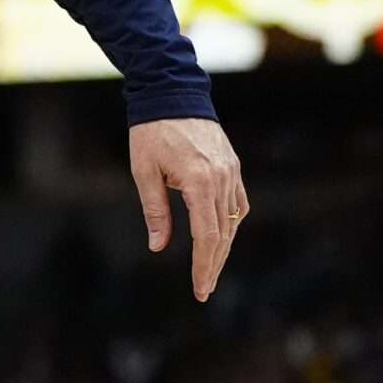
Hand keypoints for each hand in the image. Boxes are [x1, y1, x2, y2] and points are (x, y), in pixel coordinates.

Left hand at [130, 116, 248, 301]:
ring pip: (233, 221)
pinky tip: (222, 237)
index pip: (206, 237)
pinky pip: (238, 202)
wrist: (171, 93)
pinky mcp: (233, 165)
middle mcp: (221, 178)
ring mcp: (231, 171)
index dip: (204, 267)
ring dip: (223, 248)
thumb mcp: (144, 171)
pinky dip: (231, 224)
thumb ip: (155, 211)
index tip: (200, 289)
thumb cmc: (151, 131)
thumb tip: (159, 246)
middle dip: (214, 265)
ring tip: (211, 270)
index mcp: (199, 181)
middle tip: (205, 290)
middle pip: (223, 234)